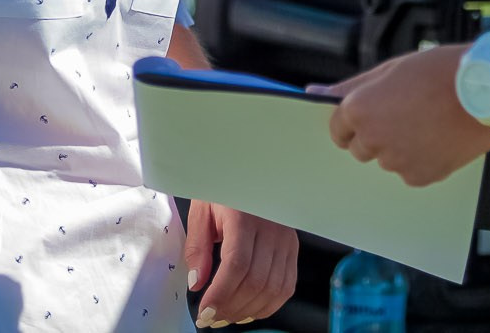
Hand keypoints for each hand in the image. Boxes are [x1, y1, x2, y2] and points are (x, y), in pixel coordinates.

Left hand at [183, 199, 297, 327]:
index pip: (237, 264)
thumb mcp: (202, 210)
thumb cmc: (224, 187)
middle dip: (231, 307)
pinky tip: (250, 309)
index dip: (221, 294)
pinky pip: (287, 285)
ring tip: (228, 317)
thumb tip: (197, 282)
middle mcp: (270, 228)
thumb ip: (197, 247)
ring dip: (249, 310)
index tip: (205, 311)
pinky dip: (269, 304)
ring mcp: (285, 238)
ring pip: (274, 287)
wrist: (249, 170)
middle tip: (212, 318)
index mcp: (244, 216)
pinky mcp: (292, 246)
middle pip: (256, 281)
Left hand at [320, 45, 489, 187]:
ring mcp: (397, 162)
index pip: (338, 129)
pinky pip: (410, 172)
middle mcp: (373, 139)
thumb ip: (351, 86)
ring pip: (387, 160)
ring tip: (426, 122)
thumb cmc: (439, 72)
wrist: (486, 90)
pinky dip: (420, 160)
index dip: (355, 121)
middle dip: (376, 135)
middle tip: (404, 114)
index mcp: (359, 110)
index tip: (374, 114)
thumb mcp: (390, 69)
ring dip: (399, 148)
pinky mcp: (421, 176)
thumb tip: (313, 92)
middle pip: (360, 149)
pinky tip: (437, 138)